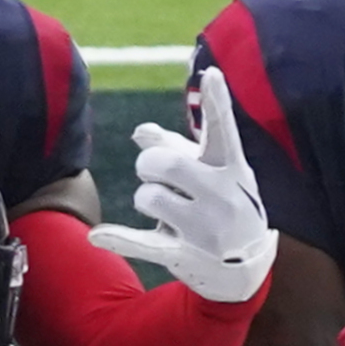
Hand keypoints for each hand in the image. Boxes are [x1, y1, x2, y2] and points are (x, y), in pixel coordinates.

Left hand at [90, 65, 277, 304]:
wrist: (247, 270)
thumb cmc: (224, 203)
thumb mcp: (211, 173)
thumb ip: (175, 147)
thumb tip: (141, 132)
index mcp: (231, 168)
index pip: (223, 131)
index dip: (216, 102)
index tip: (210, 75)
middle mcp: (223, 196)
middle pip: (165, 163)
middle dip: (149, 165)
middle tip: (157, 175)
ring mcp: (204, 228)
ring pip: (149, 198)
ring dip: (147, 199)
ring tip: (168, 212)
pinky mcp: (184, 255)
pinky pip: (144, 243)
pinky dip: (120, 239)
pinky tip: (97, 237)